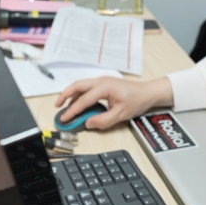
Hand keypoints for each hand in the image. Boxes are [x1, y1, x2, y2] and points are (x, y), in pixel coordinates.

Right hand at [56, 76, 172, 129]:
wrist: (148, 92)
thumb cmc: (137, 100)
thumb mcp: (120, 114)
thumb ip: (103, 120)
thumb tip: (88, 123)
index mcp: (104, 87)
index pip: (83, 100)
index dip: (72, 111)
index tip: (65, 118)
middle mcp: (101, 81)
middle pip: (77, 86)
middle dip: (64, 95)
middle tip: (57, 106)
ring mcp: (102, 81)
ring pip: (81, 85)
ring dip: (71, 94)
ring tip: (64, 106)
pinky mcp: (104, 84)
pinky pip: (87, 88)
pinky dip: (79, 95)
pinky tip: (77, 103)